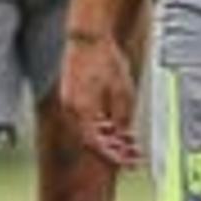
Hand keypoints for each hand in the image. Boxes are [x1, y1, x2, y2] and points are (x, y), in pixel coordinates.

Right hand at [57, 33, 139, 166]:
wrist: (88, 37)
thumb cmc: (106, 61)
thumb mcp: (123, 93)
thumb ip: (122, 120)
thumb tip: (124, 139)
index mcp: (82, 111)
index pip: (96, 145)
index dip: (114, 157)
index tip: (128, 163)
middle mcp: (71, 110)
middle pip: (91, 141)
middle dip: (113, 150)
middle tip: (133, 156)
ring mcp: (68, 103)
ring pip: (87, 131)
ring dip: (107, 139)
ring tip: (128, 142)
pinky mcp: (70, 97)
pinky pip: (83, 120)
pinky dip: (99, 126)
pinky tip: (113, 127)